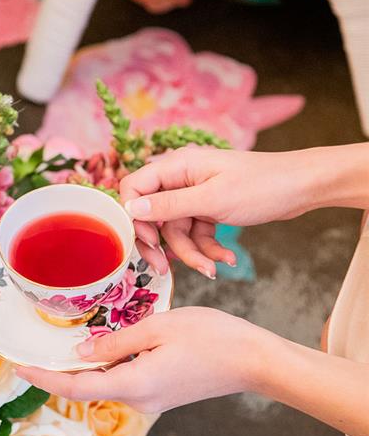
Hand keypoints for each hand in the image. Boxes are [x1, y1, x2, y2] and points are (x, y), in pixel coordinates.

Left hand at [17, 307, 277, 412]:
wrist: (255, 361)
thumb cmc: (212, 337)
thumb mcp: (159, 328)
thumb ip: (116, 342)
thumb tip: (81, 354)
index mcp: (133, 384)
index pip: (76, 387)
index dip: (44, 378)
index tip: (18, 367)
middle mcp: (138, 399)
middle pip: (86, 389)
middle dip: (57, 374)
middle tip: (30, 352)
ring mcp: (151, 399)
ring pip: (104, 385)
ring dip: (80, 370)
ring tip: (55, 347)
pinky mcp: (161, 393)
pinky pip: (122, 381)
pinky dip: (103, 368)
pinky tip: (95, 349)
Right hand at [119, 147, 314, 275]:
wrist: (304, 188)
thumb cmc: (263, 185)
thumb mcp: (212, 200)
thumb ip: (169, 206)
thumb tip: (131, 209)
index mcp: (176, 166)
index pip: (134, 188)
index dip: (133, 216)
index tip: (146, 240)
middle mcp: (180, 179)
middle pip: (151, 216)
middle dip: (159, 245)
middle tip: (163, 269)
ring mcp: (194, 195)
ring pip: (175, 231)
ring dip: (192, 253)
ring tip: (212, 269)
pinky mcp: (208, 209)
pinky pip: (195, 234)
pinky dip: (208, 249)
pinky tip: (226, 259)